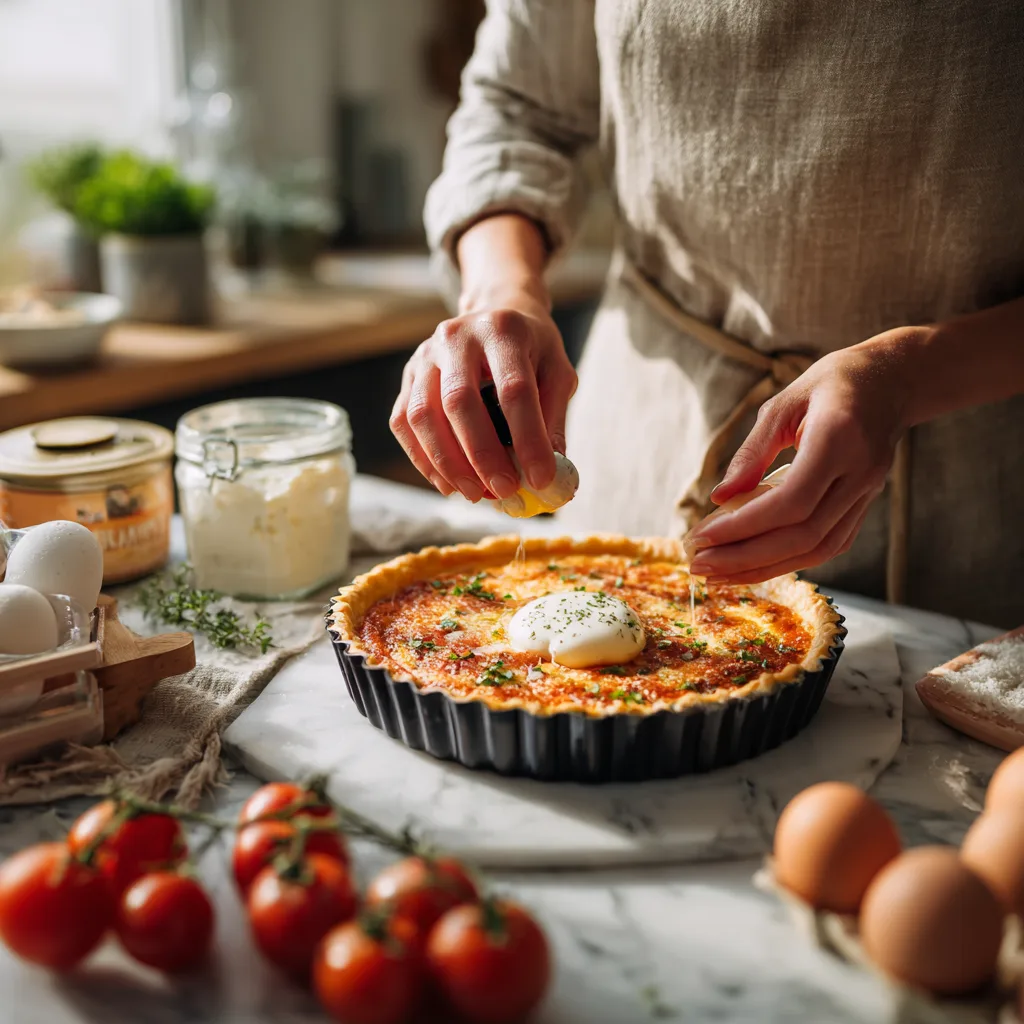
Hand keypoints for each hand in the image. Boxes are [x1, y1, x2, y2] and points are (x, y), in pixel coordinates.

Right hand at [390, 299, 576, 501]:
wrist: (496, 311)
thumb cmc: (532, 349)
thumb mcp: (558, 372)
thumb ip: (553, 419)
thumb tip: (550, 474)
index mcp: (503, 330)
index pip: (515, 389)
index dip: (528, 439)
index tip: (541, 479)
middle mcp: (457, 336)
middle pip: (459, 401)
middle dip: (481, 455)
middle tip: (503, 490)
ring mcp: (426, 354)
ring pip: (422, 415)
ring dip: (447, 463)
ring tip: (476, 493)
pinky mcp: (408, 375)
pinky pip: (403, 422)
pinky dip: (423, 460)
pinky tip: (448, 483)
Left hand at [686, 329, 926, 582]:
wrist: (892, 383)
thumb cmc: (830, 385)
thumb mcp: (782, 404)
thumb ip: (751, 452)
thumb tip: (719, 498)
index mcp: (838, 438)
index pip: (792, 502)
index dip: (744, 526)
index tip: (702, 536)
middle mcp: (859, 473)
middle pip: (802, 535)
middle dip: (745, 557)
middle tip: (699, 564)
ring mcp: (867, 494)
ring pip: (817, 549)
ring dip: (763, 569)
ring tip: (718, 575)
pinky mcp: (865, 506)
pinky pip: (827, 546)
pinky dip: (787, 561)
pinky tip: (750, 565)